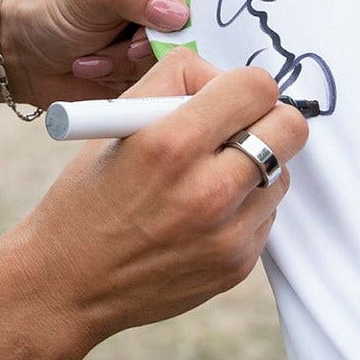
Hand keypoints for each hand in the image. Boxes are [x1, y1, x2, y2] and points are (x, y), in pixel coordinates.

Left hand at [0, 0, 191, 105]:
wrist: (22, 56)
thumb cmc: (51, 8)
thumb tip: (178, 12)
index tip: (187, 11)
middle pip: (203, 19)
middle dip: (164, 38)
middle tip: (130, 40)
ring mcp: (163, 35)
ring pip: (182, 55)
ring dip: (135, 61)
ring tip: (96, 51)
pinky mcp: (154, 69)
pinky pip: (163, 81)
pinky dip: (128, 80)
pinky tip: (98, 67)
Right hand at [0, 50, 308, 357]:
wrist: (69, 284)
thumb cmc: (87, 198)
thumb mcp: (114, 121)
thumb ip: (175, 80)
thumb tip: (224, 75)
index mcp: (172, 144)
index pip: (257, 87)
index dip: (245, 85)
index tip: (231, 95)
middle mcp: (207, 191)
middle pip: (290, 127)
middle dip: (267, 118)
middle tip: (238, 127)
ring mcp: (228, 234)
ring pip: (282, 172)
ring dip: (255, 166)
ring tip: (210, 175)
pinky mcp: (237, 265)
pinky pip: (267, 215)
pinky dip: (245, 207)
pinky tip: (204, 213)